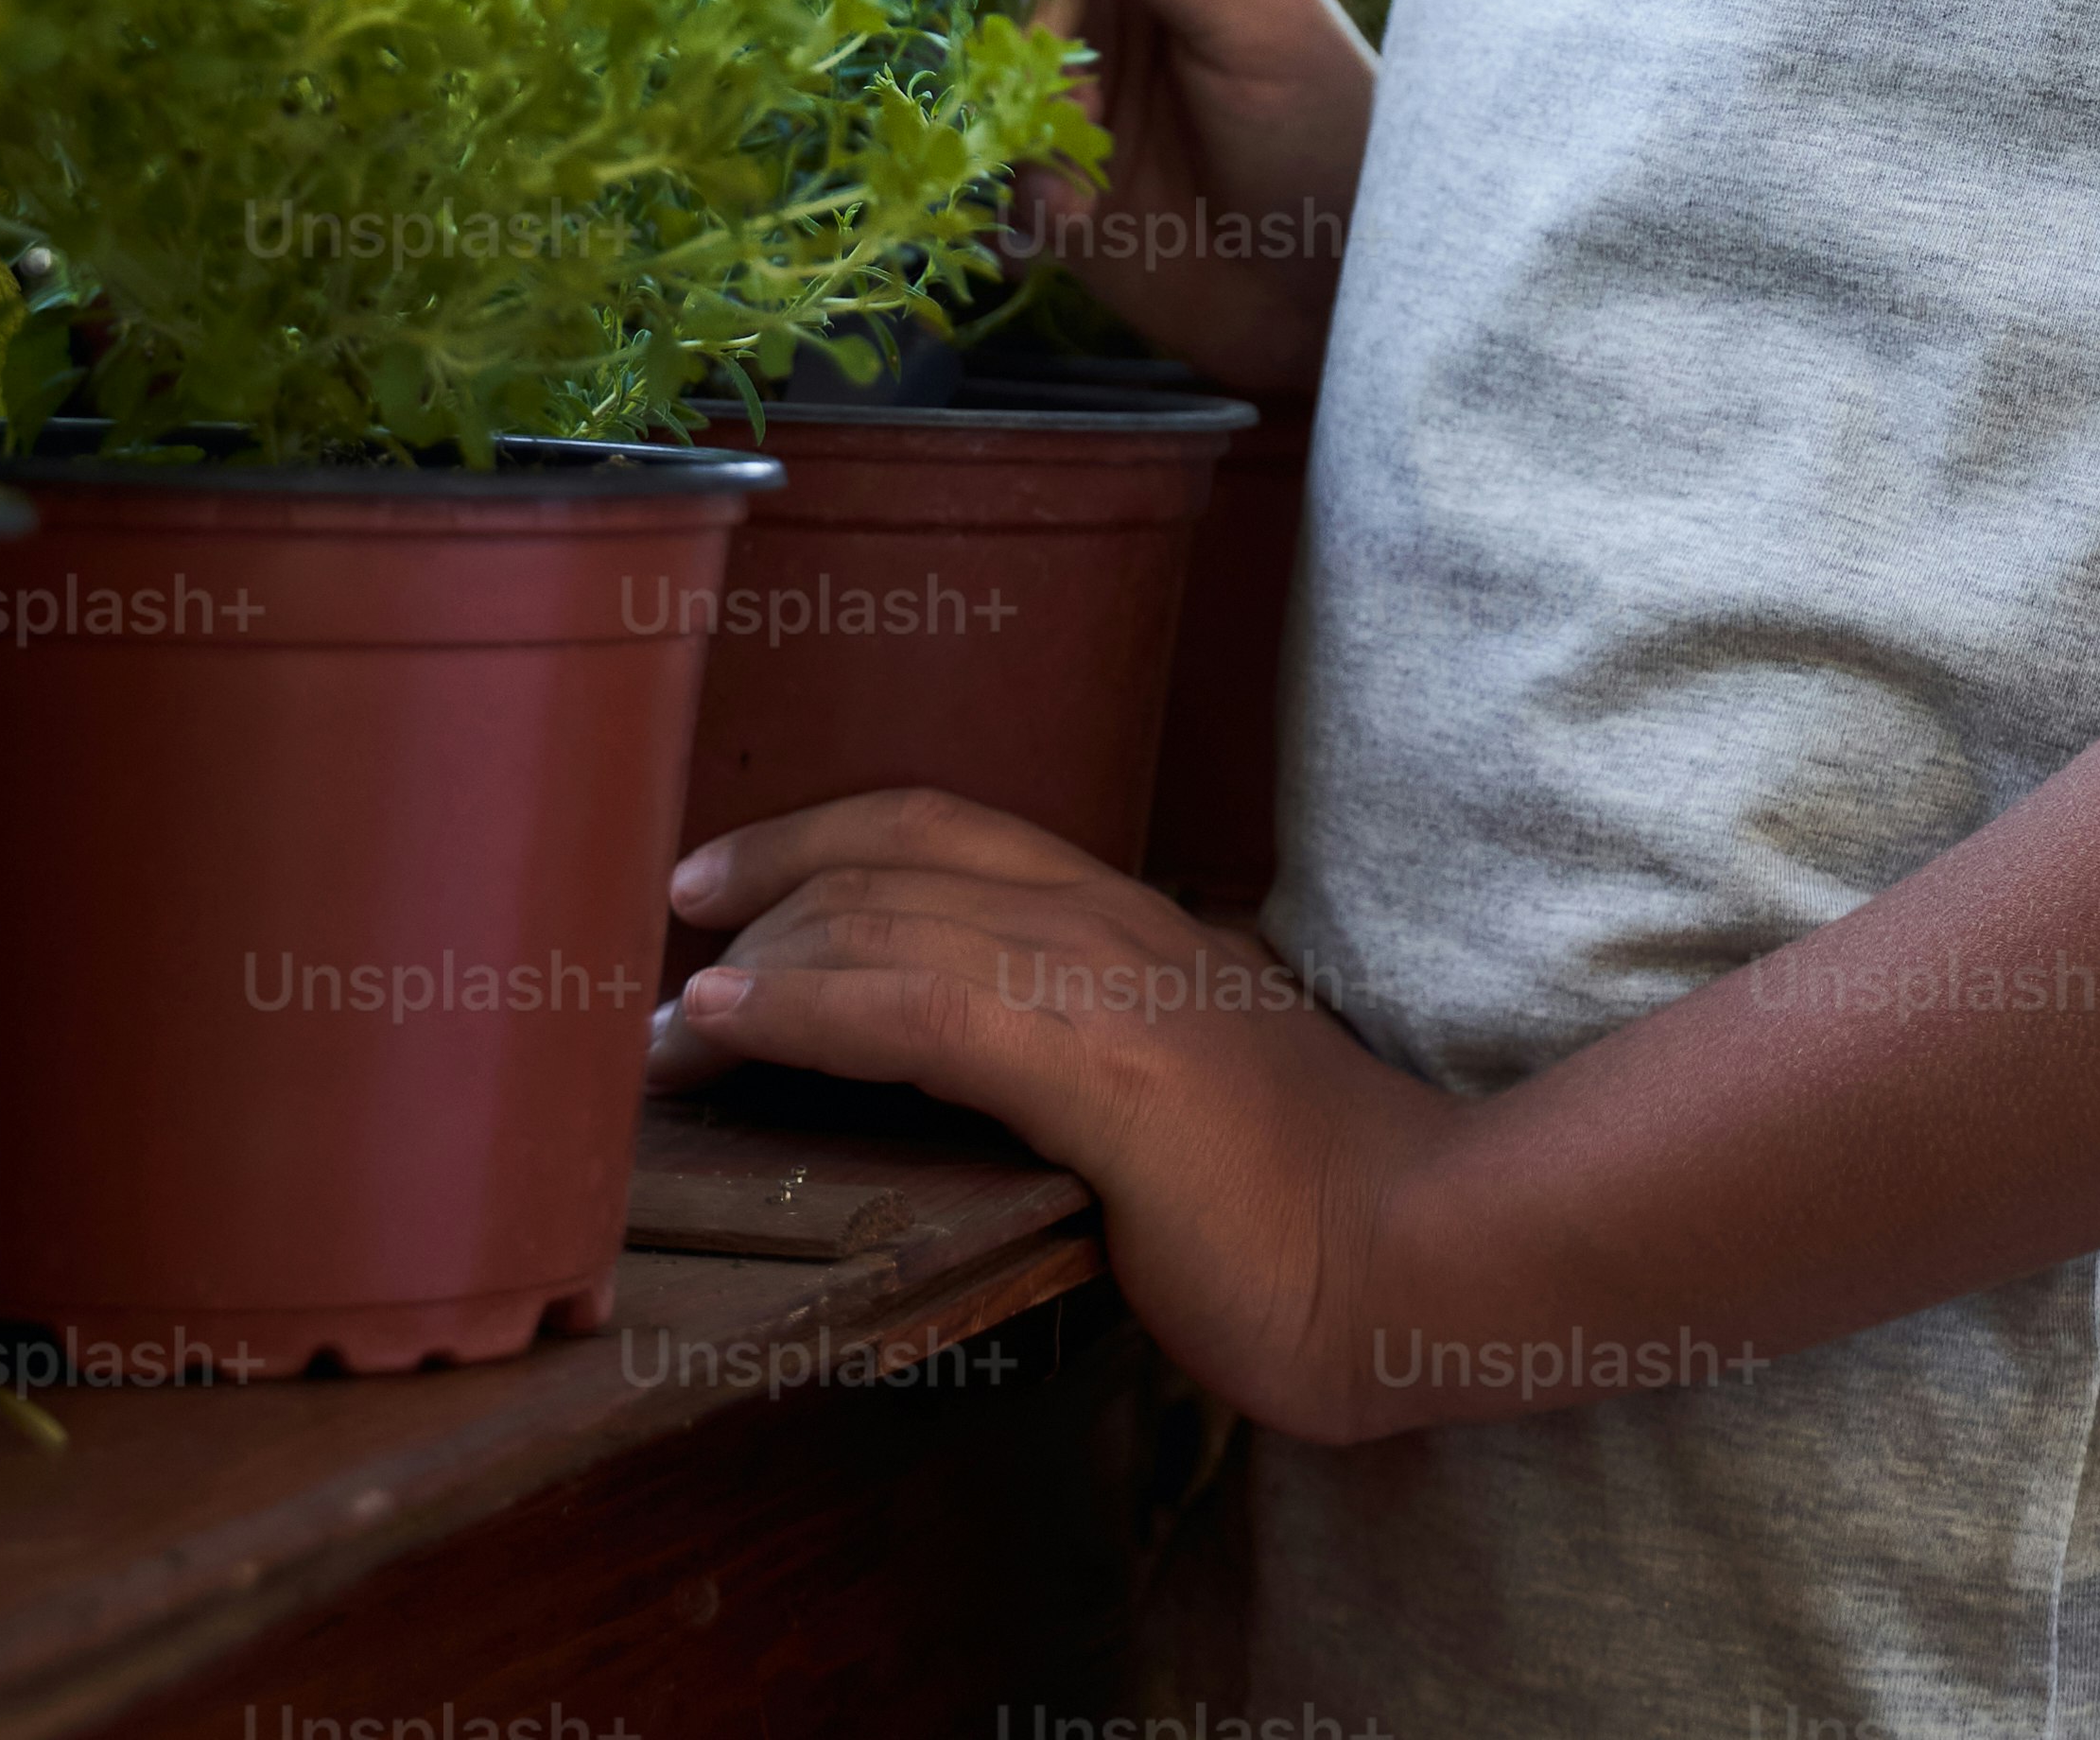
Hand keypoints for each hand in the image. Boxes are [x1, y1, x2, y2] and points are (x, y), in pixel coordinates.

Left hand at [655, 789, 1463, 1443]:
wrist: (1435, 1261)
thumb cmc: (1322, 1222)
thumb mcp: (1193, 1114)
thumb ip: (1105, 1082)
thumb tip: (1013, 1111)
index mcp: (1146, 932)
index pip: (958, 837)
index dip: (831, 843)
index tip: (733, 892)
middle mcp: (1123, 927)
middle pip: (906, 847)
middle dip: (768, 881)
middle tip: (665, 947)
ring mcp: (1116, 987)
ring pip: (893, 916)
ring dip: (756, 958)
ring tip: (664, 1023)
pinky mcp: (1105, 1070)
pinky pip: (915, 1007)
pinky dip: (800, 1005)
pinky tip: (723, 1026)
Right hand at [1012, 0, 1372, 393]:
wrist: (1324, 297)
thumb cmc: (1324, 134)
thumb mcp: (1264, 19)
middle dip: (1023, 17)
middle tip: (1062, 77)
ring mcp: (1085, 76)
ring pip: (991, 57)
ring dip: (1021, 111)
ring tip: (1088, 166)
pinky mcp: (1056, 165)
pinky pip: (994, 152)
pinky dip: (1021, 185)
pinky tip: (1073, 219)